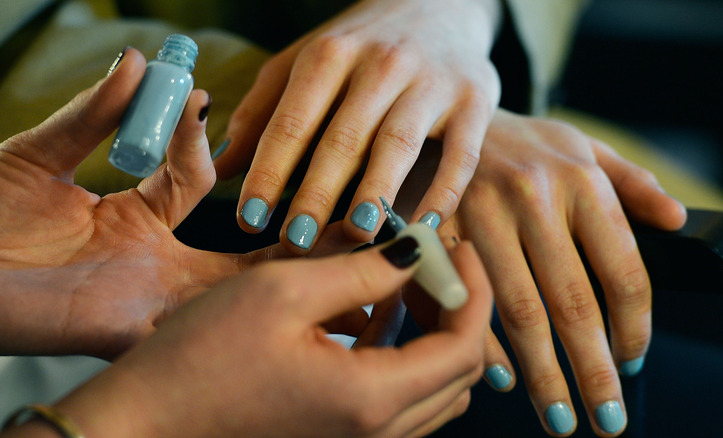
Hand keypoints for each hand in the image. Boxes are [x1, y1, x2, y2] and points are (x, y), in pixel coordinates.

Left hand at [0, 48, 357, 358]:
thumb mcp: (35, 156)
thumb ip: (91, 116)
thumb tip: (139, 64)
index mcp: (135, 217)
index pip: (197, 180)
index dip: (201, 142)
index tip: (197, 100)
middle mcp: (154, 263)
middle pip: (243, 253)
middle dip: (298, 238)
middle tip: (352, 219)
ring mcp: (148, 301)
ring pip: (237, 295)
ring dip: (292, 284)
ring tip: (354, 267)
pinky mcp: (130, 332)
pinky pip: (199, 332)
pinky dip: (248, 324)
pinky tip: (295, 312)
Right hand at [15, 239, 494, 437]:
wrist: (146, 422)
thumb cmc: (199, 358)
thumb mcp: (283, 292)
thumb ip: (362, 270)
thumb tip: (416, 251)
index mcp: (372, 399)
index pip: (464, 346)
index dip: (472, 288)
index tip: (457, 244)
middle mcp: (377, 434)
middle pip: (458, 371)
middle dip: (456, 306)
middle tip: (430, 258)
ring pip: (434, 389)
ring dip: (431, 331)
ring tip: (400, 280)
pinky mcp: (338, 437)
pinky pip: (399, 401)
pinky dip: (402, 355)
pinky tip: (370, 315)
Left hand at [215, 0, 500, 251]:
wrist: (439, 4)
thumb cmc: (360, 47)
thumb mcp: (303, 64)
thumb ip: (262, 112)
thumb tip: (219, 166)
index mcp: (330, 54)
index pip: (292, 121)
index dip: (268, 172)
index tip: (248, 218)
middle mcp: (381, 63)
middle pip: (343, 138)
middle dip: (315, 195)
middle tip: (294, 243)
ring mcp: (431, 81)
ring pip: (398, 145)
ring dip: (374, 195)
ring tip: (353, 236)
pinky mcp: (475, 99)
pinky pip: (460, 154)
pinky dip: (444, 192)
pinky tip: (422, 226)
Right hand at [398, 108, 685, 436]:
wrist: (439, 117)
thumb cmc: (518, 142)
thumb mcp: (581, 145)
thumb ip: (631, 182)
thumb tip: (678, 221)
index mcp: (578, 178)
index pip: (622, 268)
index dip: (633, 326)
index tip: (633, 361)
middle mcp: (532, 196)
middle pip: (572, 301)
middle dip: (592, 369)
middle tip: (607, 419)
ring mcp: (480, 214)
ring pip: (518, 311)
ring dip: (542, 373)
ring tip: (560, 417)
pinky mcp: (438, 231)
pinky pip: (464, 301)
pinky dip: (483, 345)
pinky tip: (503, 378)